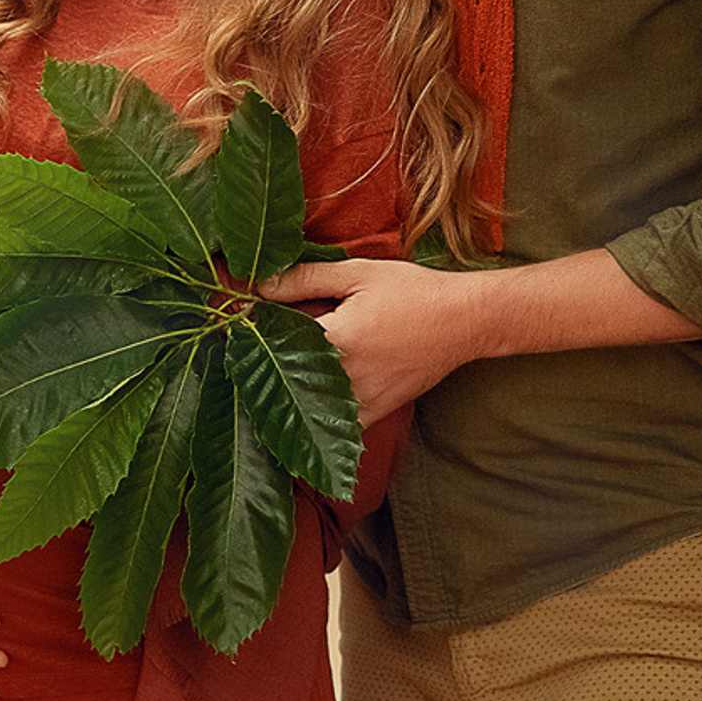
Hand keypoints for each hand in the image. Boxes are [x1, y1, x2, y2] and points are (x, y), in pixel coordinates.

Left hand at [255, 257, 480, 421]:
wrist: (462, 321)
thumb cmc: (412, 292)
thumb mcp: (357, 273)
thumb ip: (305, 279)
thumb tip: (259, 285)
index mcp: (334, 339)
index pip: (273, 341)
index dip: (253, 332)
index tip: (239, 326)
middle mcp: (343, 377)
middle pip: (284, 378)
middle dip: (264, 365)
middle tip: (248, 352)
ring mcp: (360, 401)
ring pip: (307, 407)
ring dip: (286, 394)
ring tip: (273, 376)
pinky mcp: (375, 413)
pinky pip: (335, 427)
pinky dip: (318, 415)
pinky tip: (306, 402)